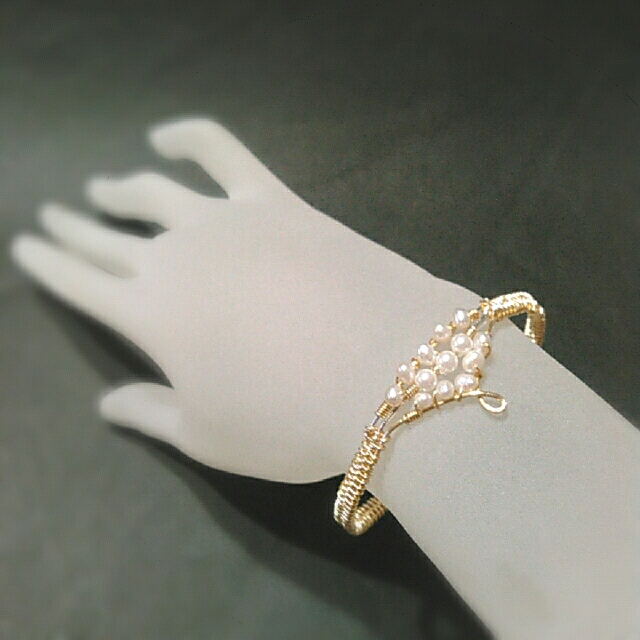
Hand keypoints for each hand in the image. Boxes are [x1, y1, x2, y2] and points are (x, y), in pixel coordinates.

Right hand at [12, 118, 475, 481]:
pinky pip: (224, 152)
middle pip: (107, 234)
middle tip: (54, 215)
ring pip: (154, 191)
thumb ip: (150, 414)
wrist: (387, 371)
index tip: (27, 247)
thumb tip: (105, 405)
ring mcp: (227, 220)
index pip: (79, 282)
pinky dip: (190, 136)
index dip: (49, 264)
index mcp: (148, 315)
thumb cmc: (291, 419)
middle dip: (74, 226)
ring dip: (120, 187)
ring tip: (102, 187)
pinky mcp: (277, 200)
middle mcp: (175, 256)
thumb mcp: (210, 436)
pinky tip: (169, 137)